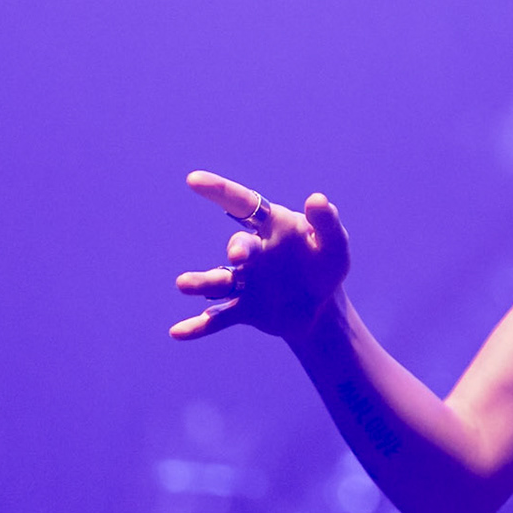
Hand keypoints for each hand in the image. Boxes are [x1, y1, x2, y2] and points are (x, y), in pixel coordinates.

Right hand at [170, 170, 350, 341]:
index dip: (220, 190)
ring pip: (219, 280)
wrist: (319, 306)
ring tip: (184, 284)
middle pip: (240, 244)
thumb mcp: (333, 245)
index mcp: (272, 227)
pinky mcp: (243, 309)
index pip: (244, 203)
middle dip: (238, 248)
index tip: (194, 180)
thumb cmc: (324, 265)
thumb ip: (327, 223)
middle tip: (238, 256)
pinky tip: (178, 332)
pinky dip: (199, 326)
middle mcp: (252, 251)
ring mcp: (244, 281)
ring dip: (201, 282)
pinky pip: (218, 318)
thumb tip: (317, 199)